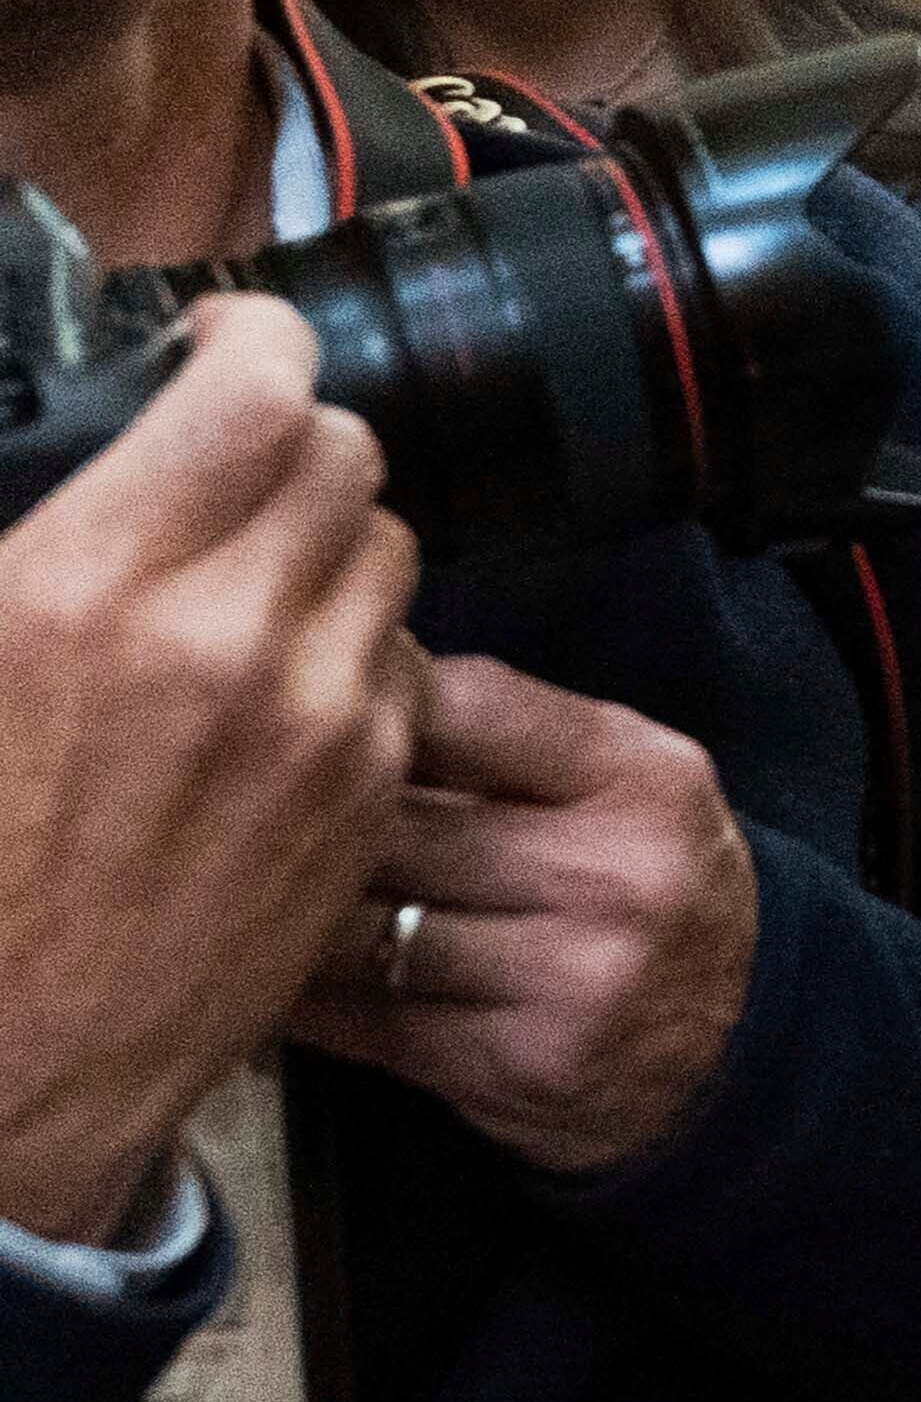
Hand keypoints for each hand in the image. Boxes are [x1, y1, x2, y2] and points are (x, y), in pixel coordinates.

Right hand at [0, 301, 423, 1235]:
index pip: (255, 388)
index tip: (228, 351)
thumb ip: (40, 539)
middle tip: (233, 475)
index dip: (256, 344)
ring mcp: (313, 718)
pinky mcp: (364, 792)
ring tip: (248, 586)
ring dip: (329, 549)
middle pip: (345, 456)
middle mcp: (218, 637)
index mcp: (80, 584)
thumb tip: (101, 448)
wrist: (8, 1058)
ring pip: (389, 552)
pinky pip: (400, 663)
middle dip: (292, 447)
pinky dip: (352, 653)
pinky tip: (276, 690)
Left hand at [282, 653, 756, 1176]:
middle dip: (307, 814)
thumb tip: (338, 680)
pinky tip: (289, 969)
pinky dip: (306, 995)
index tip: (322, 709)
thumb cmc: (649, 881)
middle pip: (391, 820)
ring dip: (293, 910)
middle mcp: (615, 877)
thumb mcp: (625, 777)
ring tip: (251, 890)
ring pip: (361, 926)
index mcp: (641, 779)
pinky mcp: (516, 1066)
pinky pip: (363, 1019)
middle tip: (248, 808)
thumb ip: (505, 732)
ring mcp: (569, 980)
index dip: (369, 702)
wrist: (738, 1035)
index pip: (461, 704)